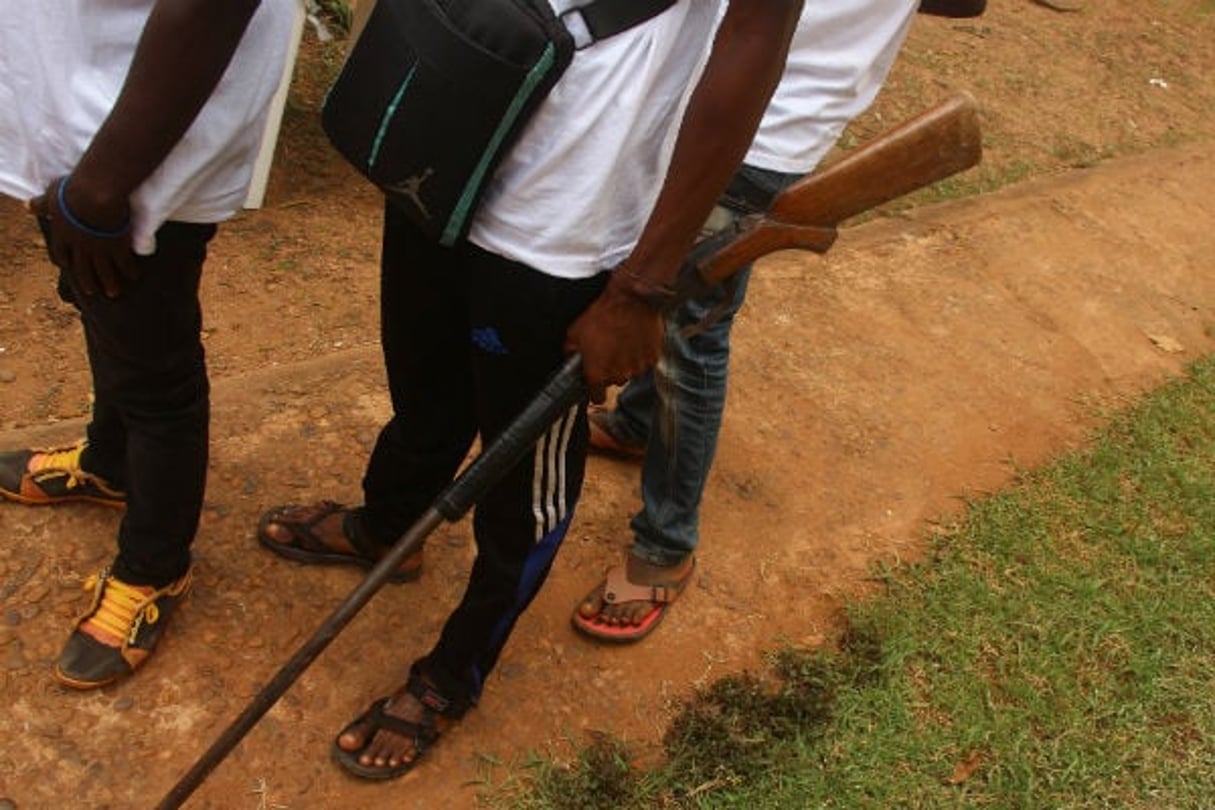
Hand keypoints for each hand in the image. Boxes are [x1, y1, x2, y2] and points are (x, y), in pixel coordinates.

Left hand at [30, 176, 138, 298]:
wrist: (96, 195)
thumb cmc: (73, 191)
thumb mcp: (53, 195)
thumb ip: (42, 204)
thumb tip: (28, 206)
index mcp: (63, 235)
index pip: (60, 253)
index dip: (64, 261)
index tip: (67, 266)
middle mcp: (80, 247)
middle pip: (82, 269)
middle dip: (87, 281)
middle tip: (91, 291)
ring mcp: (100, 249)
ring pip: (103, 272)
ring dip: (109, 283)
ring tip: (113, 293)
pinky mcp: (117, 247)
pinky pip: (124, 263)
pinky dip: (129, 271)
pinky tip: (134, 277)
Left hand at [564, 277, 666, 402]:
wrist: (631, 299)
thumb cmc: (603, 314)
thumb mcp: (575, 331)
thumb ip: (570, 350)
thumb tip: (570, 356)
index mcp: (597, 373)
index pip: (596, 397)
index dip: (594, 389)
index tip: (594, 381)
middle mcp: (619, 375)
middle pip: (614, 381)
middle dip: (611, 369)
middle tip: (609, 349)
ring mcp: (637, 367)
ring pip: (631, 371)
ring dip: (627, 361)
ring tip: (623, 340)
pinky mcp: (652, 358)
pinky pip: (645, 361)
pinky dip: (641, 353)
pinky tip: (635, 338)